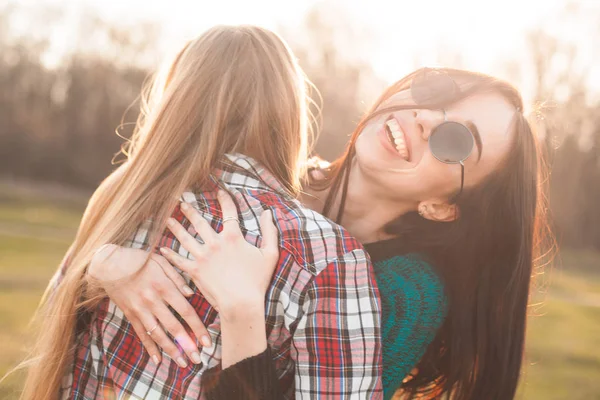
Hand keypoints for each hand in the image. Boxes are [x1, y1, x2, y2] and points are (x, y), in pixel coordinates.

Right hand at [88, 244, 209, 367]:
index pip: (186, 311)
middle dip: (187, 345)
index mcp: (164, 286)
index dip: (197, 327)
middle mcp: (153, 301)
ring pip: (158, 334)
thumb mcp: (160, 261)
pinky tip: (158, 360)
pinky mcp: (130, 314)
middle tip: (198, 359)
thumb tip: (190, 294)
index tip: (206, 341)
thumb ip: (177, 277)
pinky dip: (149, 348)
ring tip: (183, 363)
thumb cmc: (138, 259)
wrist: (107, 263)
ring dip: (171, 350)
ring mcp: (140, 310)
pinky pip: (141, 334)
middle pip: (174, 326)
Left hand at [160, 189, 278, 319]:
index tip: (220, 191)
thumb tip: (267, 213)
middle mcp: (215, 243)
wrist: (241, 303)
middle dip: (190, 210)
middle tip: (182, 202)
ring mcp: (203, 257)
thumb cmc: (257, 281)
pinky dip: (170, 254)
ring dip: (176, 227)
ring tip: (168, 219)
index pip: (229, 212)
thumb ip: (270, 232)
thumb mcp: (270, 254)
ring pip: (185, 237)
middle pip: (200, 222)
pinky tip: (163, 249)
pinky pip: (179, 260)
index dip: (225, 199)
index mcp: (233, 237)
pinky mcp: (195, 271)